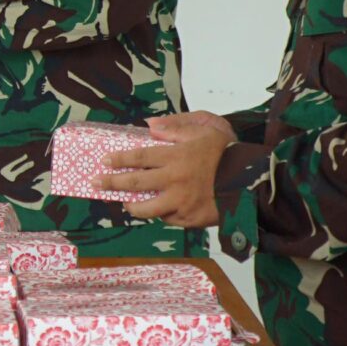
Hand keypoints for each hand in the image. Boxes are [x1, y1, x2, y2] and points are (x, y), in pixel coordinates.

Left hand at [100, 112, 236, 224]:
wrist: (251, 181)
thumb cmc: (227, 152)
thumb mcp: (205, 129)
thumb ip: (176, 127)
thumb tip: (149, 126)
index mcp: (176, 157)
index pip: (139, 157)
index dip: (119, 160)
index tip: (104, 161)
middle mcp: (174, 181)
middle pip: (135, 183)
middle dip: (112, 183)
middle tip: (95, 183)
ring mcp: (180, 202)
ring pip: (147, 209)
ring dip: (131, 206)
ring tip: (123, 204)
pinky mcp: (189, 219)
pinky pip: (168, 218)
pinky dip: (161, 214)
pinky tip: (155, 210)